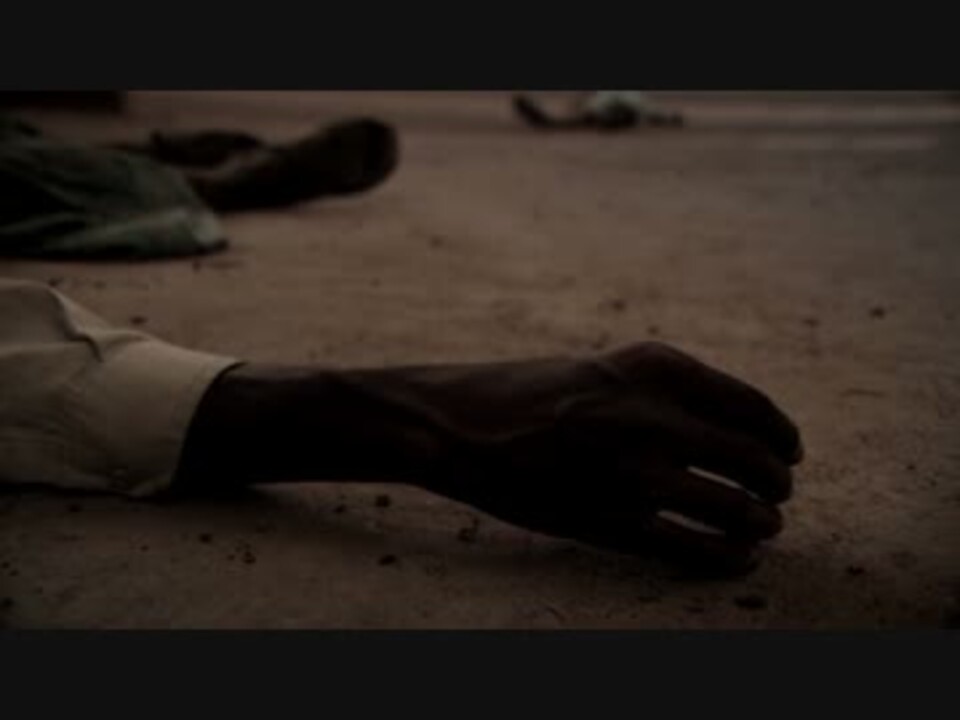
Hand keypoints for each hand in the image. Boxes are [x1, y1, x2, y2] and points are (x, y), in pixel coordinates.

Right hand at [358, 342, 802, 574]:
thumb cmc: (529, 393)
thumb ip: (666, 391)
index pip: (751, 405)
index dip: (782, 434)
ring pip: (732, 508)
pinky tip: (739, 560)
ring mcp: (630, 472)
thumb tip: (734, 429)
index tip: (791, 450)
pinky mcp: (607, 521)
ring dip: (761, 522)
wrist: (457, 424)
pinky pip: (689, 548)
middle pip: (751, 458)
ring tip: (766, 527)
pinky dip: (726, 558)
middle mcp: (649, 416)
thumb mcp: (603, 370)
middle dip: (777, 481)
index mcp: (652, 368)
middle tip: (779, 492)